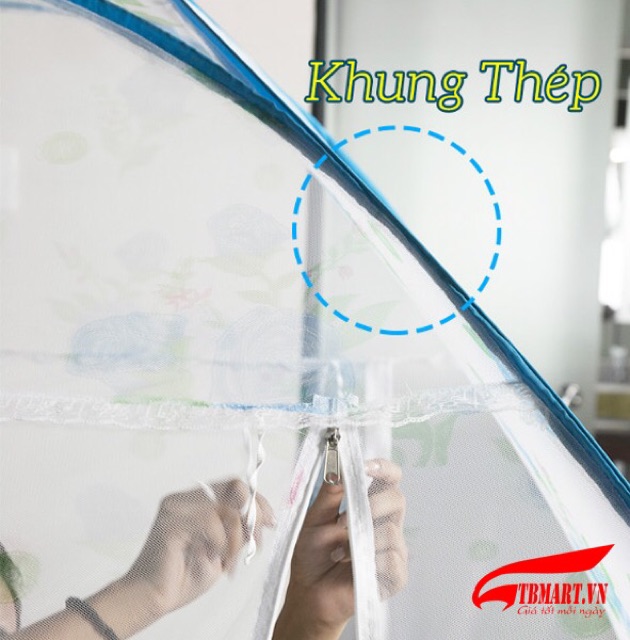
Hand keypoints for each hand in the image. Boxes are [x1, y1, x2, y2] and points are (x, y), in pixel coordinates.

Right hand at [122, 479, 274, 618]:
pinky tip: (214, 558)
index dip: (258, 500)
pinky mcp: (171, 521)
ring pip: (227, 508)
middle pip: (235, 487)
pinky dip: (222, 542)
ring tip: (230, 560)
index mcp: (197, 500)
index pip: (235, 485)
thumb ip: (239, 529)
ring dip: (237, 537)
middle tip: (254, 540)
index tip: (270, 521)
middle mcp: (186, 497)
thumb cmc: (185, 576)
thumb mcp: (224, 548)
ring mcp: (177, 506)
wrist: (152, 598)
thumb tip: (265, 518)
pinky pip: (211, 522)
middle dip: (253, 514)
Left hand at [272, 459, 406, 639]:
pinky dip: (370, 562)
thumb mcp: (315, 518)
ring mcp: (392, 550)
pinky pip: (393, 560)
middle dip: (373, 505)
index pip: (388, 480)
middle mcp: (385, 524)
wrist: (308, 594)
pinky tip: (352, 567)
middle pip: (397, 500)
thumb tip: (339, 465)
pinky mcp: (395, 576)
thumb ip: (330, 493)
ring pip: (392, 532)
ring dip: (360, 541)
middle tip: (344, 520)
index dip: (384, 469)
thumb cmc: (313, 556)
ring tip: (339, 552)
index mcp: (368, 506)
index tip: (366, 467)